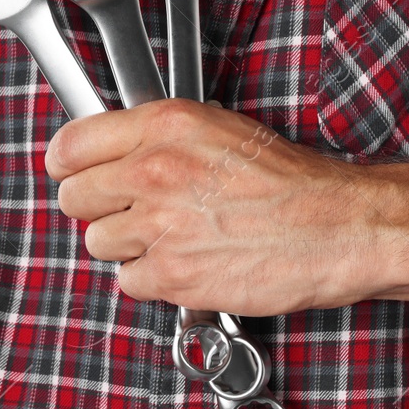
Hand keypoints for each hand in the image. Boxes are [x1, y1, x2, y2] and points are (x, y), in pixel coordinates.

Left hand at [44, 98, 378, 314]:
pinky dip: (153, 280)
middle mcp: (154, 171)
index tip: (77, 176)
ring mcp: (159, 225)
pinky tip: (189, 264)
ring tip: (173, 239)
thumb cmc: (294, 182)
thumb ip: (162, 138)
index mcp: (165, 126)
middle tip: (133, 213)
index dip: (70, 166)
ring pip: (98, 244)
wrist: (339, 227)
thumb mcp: (223, 130)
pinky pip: (129, 282)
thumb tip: (118, 153)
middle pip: (74, 199)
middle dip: (99, 209)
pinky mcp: (172, 275)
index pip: (71, 146)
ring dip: (128, 247)